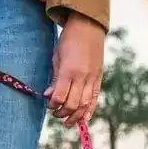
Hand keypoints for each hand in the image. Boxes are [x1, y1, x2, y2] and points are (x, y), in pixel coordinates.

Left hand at [45, 12, 105, 127]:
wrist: (88, 27)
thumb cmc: (68, 40)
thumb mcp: (57, 57)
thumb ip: (54, 79)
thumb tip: (49, 96)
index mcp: (69, 70)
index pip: (60, 96)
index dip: (53, 104)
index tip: (49, 104)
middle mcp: (82, 76)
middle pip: (72, 104)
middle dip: (62, 113)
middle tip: (56, 113)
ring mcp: (92, 78)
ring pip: (84, 105)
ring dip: (75, 116)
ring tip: (67, 122)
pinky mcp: (99, 78)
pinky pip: (94, 99)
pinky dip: (89, 111)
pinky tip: (83, 120)